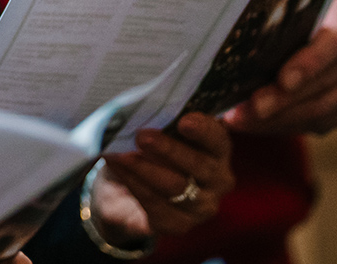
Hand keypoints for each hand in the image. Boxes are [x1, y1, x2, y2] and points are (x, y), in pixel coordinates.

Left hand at [96, 112, 234, 238]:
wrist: (122, 189)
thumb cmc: (146, 148)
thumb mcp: (153, 128)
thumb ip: (156, 120)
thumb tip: (140, 111)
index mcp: (217, 149)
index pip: (218, 139)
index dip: (204, 130)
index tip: (184, 121)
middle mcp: (218, 179)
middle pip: (199, 165)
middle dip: (169, 150)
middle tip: (142, 136)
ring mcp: (202, 206)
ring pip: (176, 187)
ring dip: (145, 168)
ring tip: (121, 154)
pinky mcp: (179, 224)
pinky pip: (156, 204)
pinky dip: (133, 183)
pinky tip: (118, 168)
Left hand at [223, 0, 336, 134]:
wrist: (302, 29)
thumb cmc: (282, 15)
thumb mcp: (278, 11)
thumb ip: (266, 24)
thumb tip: (226, 42)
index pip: (334, 41)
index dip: (309, 63)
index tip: (282, 81)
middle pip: (325, 81)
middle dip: (283, 100)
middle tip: (246, 110)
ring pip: (322, 109)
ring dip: (277, 118)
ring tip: (241, 119)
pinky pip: (319, 123)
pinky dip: (283, 125)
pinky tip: (255, 124)